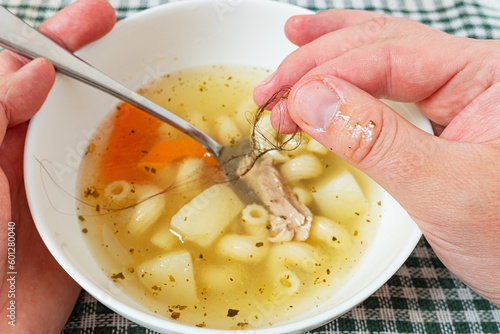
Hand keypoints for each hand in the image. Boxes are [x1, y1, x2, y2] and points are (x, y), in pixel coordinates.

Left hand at [0, 0, 114, 330]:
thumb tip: (36, 71)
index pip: (21, 69)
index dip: (55, 38)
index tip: (92, 18)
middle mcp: (21, 150)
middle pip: (59, 90)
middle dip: (86, 54)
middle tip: (116, 26)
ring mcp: (54, 178)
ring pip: (88, 126)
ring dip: (115, 100)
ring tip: (145, 76)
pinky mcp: (81, 209)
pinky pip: (110, 170)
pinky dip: (132, 152)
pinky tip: (152, 139)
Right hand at [254, 10, 499, 305]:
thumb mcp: (446, 192)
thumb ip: (379, 142)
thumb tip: (313, 100)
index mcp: (485, 76)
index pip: (389, 55)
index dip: (327, 75)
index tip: (284, 104)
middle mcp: (470, 73)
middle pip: (380, 45)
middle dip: (318, 63)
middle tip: (270, 90)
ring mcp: (455, 93)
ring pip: (381, 54)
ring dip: (330, 51)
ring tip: (291, 40)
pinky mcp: (438, 118)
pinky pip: (386, 82)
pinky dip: (350, 71)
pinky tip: (328, 59)